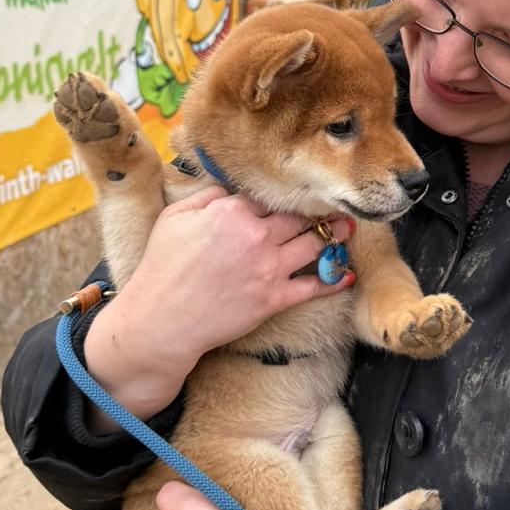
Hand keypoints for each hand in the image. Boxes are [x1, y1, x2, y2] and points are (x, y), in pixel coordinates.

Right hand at [82, 186, 355, 425]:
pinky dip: (334, 280)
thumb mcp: (175, 217)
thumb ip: (208, 196)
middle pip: (300, 217)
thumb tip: (232, 189)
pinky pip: (314, 286)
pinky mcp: (274, 299)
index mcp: (233, 212)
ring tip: (347, 229)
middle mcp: (257, 236)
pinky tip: (347, 275)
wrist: (161, 320)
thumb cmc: (162, 267)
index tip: (300, 194)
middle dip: (321, 210)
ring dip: (336, 235)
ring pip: (315, 244)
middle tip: (337, 206)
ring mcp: (269, 269)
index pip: (270, 197)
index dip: (284, 196)